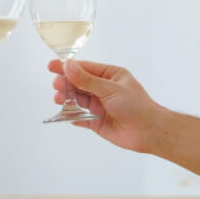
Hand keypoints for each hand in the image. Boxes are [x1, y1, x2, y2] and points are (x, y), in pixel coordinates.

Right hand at [47, 59, 165, 152]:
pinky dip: (71, 116)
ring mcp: (100, 105)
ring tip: (59, 98)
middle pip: (78, 83)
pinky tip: (64, 114)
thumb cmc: (137, 106)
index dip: (68, 67)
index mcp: (110, 75)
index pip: (85, 68)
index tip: (52, 66)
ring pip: (77, 99)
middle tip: (56, 85)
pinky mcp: (97, 122)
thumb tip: (69, 66)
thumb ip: (87, 80)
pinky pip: (80, 117)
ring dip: (67, 98)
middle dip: (66, 83)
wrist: (148, 132)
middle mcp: (104, 89)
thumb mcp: (110, 89)